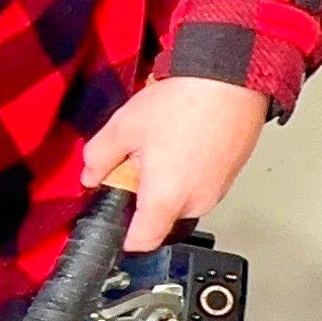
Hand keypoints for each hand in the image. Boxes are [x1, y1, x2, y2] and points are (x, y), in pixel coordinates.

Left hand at [80, 76, 269, 251]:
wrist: (231, 78)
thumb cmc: (185, 103)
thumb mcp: (123, 127)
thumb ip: (98, 158)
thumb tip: (90, 174)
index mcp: (167, 198)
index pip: (141, 242)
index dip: (122, 237)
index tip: (111, 224)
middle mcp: (197, 202)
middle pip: (159, 218)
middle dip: (141, 196)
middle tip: (135, 161)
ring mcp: (217, 190)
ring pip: (179, 199)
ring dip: (163, 182)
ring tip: (161, 144)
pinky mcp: (229, 175)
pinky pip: (198, 185)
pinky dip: (184, 171)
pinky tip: (180, 140)